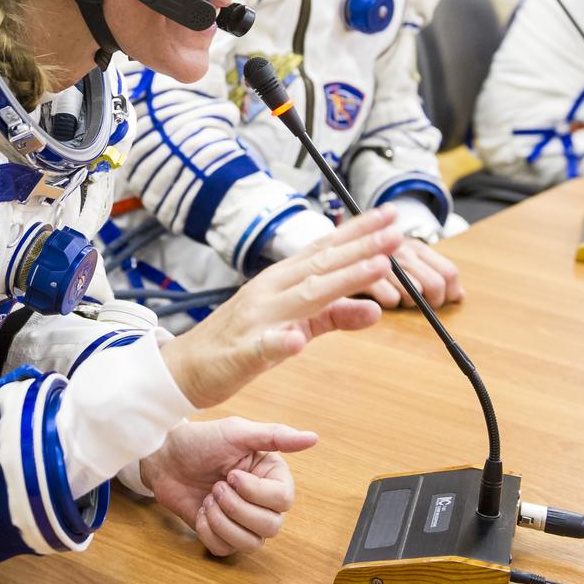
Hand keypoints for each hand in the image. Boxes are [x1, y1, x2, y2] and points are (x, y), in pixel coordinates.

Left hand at [139, 418, 314, 555]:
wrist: (164, 459)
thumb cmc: (200, 441)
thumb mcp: (237, 433)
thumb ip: (275, 436)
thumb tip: (313, 438)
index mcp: (272, 475)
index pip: (283, 500)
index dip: (255, 492)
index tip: (231, 473)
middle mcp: (263, 500)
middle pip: (271, 526)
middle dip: (236, 508)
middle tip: (216, 486)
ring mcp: (243, 520)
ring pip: (252, 544)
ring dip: (224, 522)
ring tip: (209, 500)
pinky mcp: (222, 534)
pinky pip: (226, 550)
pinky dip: (209, 531)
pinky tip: (201, 511)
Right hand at [160, 206, 401, 408]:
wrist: (186, 367)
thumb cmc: (241, 340)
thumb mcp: (296, 324)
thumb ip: (335, 315)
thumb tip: (376, 309)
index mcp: (283, 279)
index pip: (327, 249)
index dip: (360, 232)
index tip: (391, 216)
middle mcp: (272, 290)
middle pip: (323, 265)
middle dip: (363, 247)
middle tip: (397, 233)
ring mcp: (256, 319)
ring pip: (305, 296)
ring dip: (342, 280)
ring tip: (376, 267)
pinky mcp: (241, 353)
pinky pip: (262, 347)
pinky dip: (280, 342)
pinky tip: (297, 341)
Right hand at [365, 237, 461, 308]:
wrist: (343, 251)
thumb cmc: (381, 264)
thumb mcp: (410, 262)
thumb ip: (435, 274)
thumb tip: (460, 295)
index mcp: (417, 247)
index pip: (449, 272)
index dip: (451, 292)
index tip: (444, 300)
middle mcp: (403, 251)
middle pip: (436, 285)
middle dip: (433, 301)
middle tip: (421, 303)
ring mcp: (385, 263)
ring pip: (414, 293)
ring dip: (408, 302)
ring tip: (396, 296)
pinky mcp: (366, 277)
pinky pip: (391, 300)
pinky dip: (389, 303)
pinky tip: (380, 296)